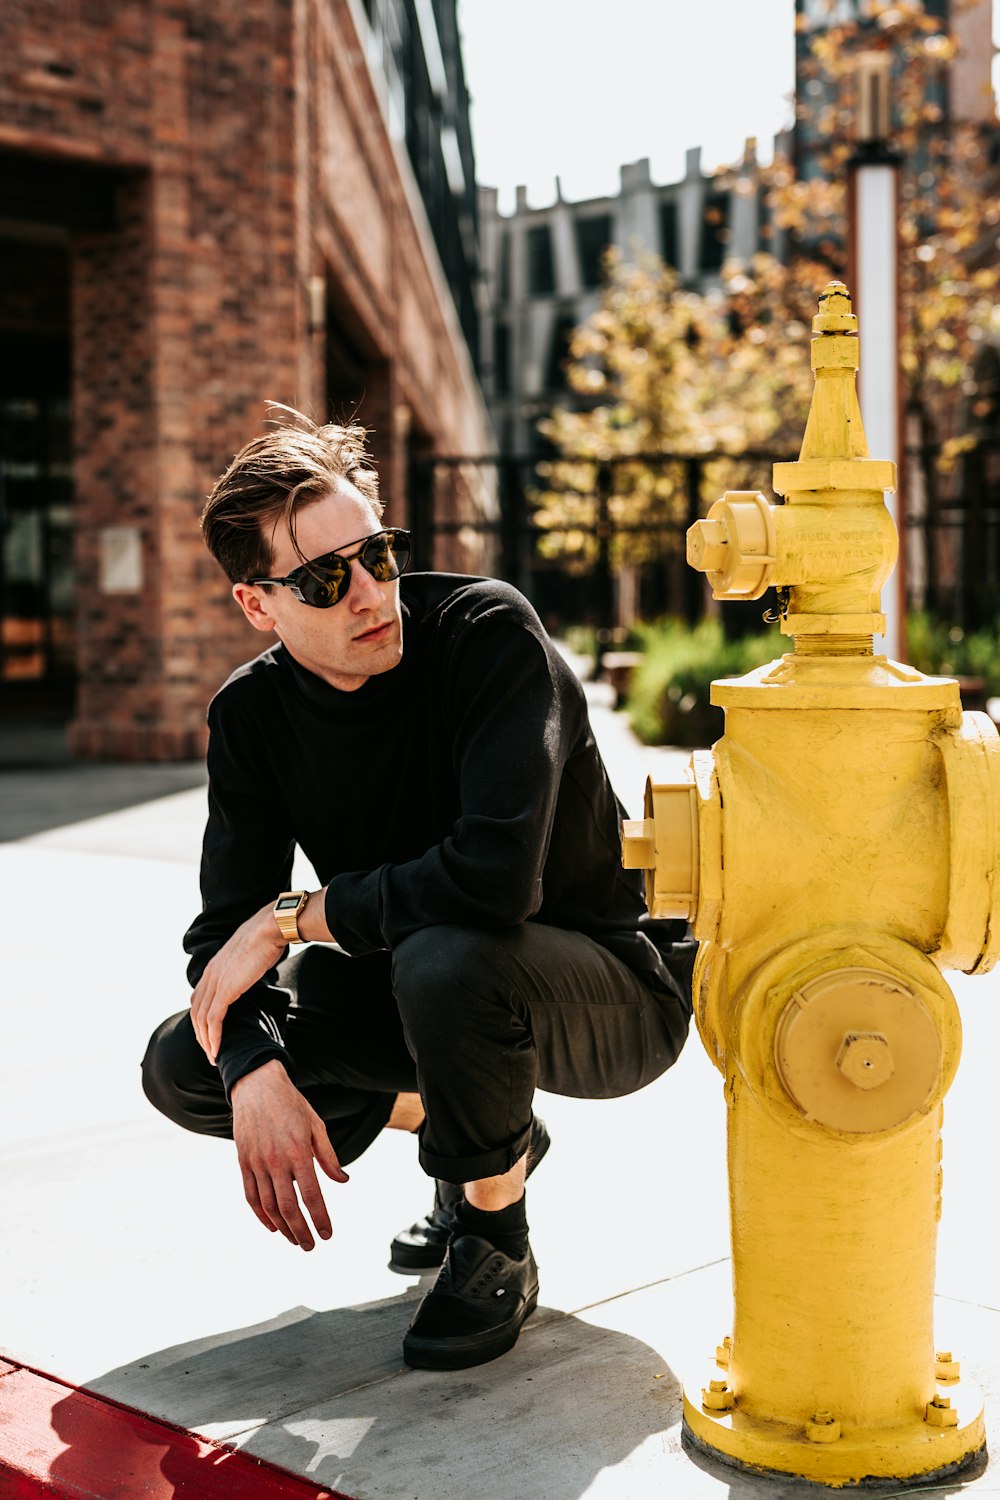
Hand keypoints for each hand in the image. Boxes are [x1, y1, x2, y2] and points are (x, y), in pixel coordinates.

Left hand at [190, 903, 285, 1062]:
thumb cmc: (268, 937)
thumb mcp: (251, 953)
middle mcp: (210, 974)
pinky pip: (213, 1019)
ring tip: (213, 1057)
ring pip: (202, 1019)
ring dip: (206, 1041)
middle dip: (201, 1034)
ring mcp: (216, 982)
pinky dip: (213, 1037)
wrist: (271, 927)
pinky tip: (217, 1050)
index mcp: (215, 966)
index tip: (210, 1033)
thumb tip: (256, 968)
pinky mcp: (226, 990)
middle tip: (210, 1052)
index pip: (199, 998)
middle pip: (196, 1011)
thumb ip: (246, 965)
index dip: (201, 1018)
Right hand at [231, 1060, 348, 1249]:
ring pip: (268, 1206)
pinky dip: (261, 1214)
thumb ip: (329, 1157)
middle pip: (288, 1207)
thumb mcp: (316, 1126)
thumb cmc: (292, 1105)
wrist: (257, 1086)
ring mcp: (256, 1163)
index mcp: (298, 1152)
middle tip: (310, 1246)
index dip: (320, 1218)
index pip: (312, 1195)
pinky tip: (272, 1226)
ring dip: (282, 1227)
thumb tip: (343, 1181)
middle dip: (300, 1231)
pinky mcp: (243, 1162)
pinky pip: (251, 1195)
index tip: (327, 1234)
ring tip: (294, 1240)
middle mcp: (276, 1161)